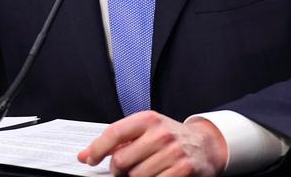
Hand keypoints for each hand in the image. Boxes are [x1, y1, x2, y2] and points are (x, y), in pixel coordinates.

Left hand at [78, 111, 227, 176]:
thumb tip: (85, 155)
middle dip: (118, 170)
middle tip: (124, 170)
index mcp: (148, 119)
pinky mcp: (183, 169)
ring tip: (144, 171)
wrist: (205, 145)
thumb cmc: (171, 138)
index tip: (90, 160)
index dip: (97, 149)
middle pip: (122, 160)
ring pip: (136, 176)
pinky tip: (157, 175)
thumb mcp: (146, 130)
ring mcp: (173, 152)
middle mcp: (161, 133)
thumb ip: (117, 141)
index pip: (114, 133)